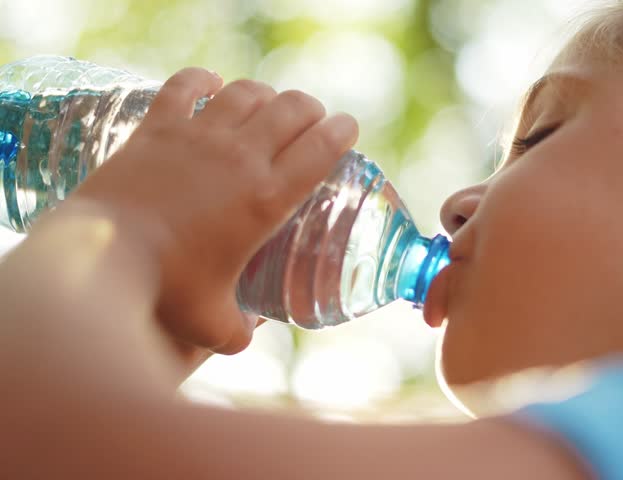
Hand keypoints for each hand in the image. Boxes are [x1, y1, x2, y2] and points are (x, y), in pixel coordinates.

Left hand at [72, 68, 358, 364]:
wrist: (99, 260)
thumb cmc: (163, 291)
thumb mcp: (213, 323)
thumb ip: (239, 330)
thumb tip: (247, 330)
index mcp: (267, 199)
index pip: (321, 148)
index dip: (342, 131)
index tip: (348, 128)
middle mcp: (240, 157)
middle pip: (292, 109)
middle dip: (310, 109)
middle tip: (311, 121)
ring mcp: (197, 136)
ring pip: (247, 91)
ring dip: (266, 94)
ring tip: (268, 105)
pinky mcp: (156, 128)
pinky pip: (187, 85)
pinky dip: (204, 79)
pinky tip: (211, 83)